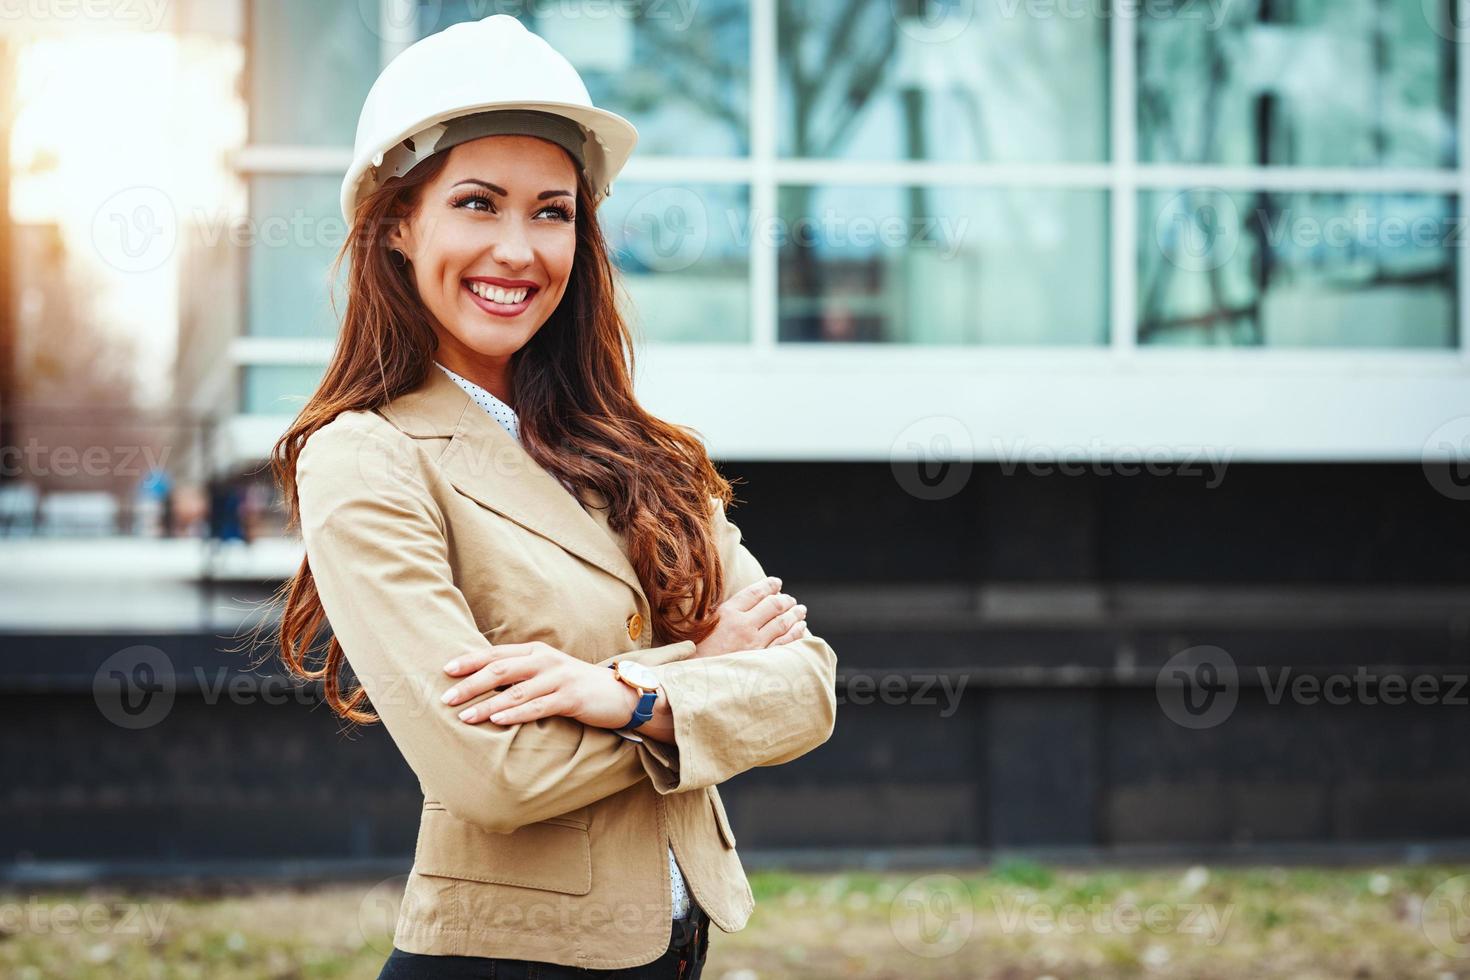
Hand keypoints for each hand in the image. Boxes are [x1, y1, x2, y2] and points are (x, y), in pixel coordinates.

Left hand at [441, 641, 644, 729]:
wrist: (619, 694)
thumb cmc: (575, 686)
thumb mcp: (546, 673)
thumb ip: (520, 673)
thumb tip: (482, 683)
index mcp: (535, 651)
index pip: (496, 653)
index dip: (470, 661)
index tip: (445, 670)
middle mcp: (545, 660)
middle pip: (500, 669)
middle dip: (470, 683)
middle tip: (446, 697)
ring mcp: (558, 678)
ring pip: (515, 690)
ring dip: (487, 704)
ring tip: (464, 716)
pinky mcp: (570, 697)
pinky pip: (537, 706)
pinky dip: (515, 713)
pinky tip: (497, 720)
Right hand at [691, 575, 807, 659]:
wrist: (696, 682)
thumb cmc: (696, 654)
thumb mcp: (702, 626)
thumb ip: (720, 612)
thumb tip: (739, 602)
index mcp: (727, 613)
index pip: (754, 592)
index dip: (769, 585)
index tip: (777, 583)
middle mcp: (743, 626)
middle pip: (773, 605)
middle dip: (785, 599)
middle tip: (790, 598)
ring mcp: (755, 644)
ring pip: (782, 622)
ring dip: (794, 613)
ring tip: (800, 609)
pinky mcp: (762, 661)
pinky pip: (786, 643)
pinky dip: (796, 633)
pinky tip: (802, 628)